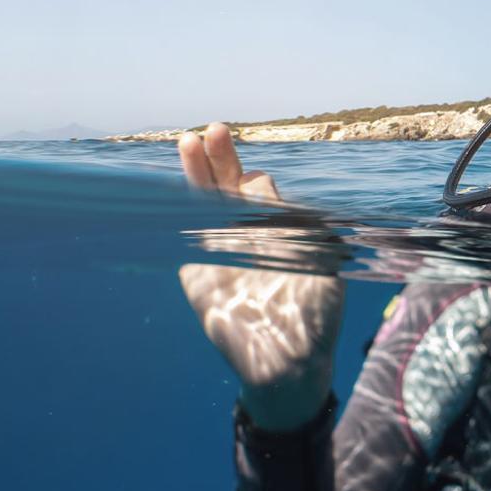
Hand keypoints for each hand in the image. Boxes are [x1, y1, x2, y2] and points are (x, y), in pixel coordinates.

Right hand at [178, 123, 344, 429]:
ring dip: (197, 172)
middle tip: (217, 131)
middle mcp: (249, 232)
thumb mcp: (320, 265)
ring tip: (189, 142)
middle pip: (230, 186)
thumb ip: (301, 228)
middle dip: (224, 159)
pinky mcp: (197, 269)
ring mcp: (221, 248)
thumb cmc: (314, 315)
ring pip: (205, 202)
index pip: (262, 191)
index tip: (256, 184)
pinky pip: (186, 234)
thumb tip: (270, 192)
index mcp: (281, 228)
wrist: (288, 360)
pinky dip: (177, 209)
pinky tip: (169, 185)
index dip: (257, 183)